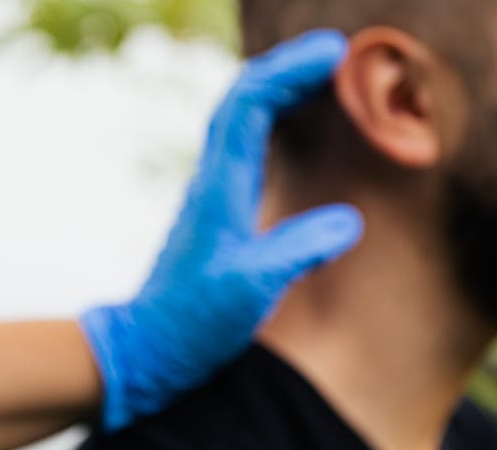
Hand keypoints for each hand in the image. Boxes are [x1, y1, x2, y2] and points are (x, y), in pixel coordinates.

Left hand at [81, 30, 363, 432]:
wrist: (148, 348)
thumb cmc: (193, 323)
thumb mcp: (252, 289)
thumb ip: (298, 252)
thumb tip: (348, 220)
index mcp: (219, 191)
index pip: (247, 108)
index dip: (287, 72)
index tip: (332, 55)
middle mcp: (211, 185)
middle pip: (242, 104)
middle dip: (285, 70)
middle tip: (334, 54)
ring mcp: (211, 198)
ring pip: (239, 124)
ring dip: (276, 92)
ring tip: (321, 78)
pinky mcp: (217, 216)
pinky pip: (243, 149)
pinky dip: (269, 124)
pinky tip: (290, 131)